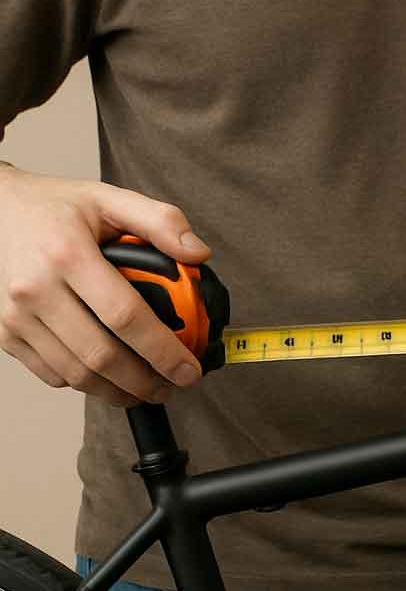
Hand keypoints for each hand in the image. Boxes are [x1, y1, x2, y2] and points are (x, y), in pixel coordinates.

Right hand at [0, 164, 210, 405]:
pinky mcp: (5, 333)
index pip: (125, 316)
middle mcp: (35, 289)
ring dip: (119, 392)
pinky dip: (87, 385)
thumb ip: (161, 221)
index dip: (163, 351)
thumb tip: (200, 254)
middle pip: (101, 356)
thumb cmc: (54, 207)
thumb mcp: (109, 198)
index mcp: (67, 253)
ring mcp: (15, 316)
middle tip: (175, 387)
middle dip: (146, 383)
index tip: (190, 370)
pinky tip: (111, 378)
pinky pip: (53, 375)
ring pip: (77, 375)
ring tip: (149, 390)